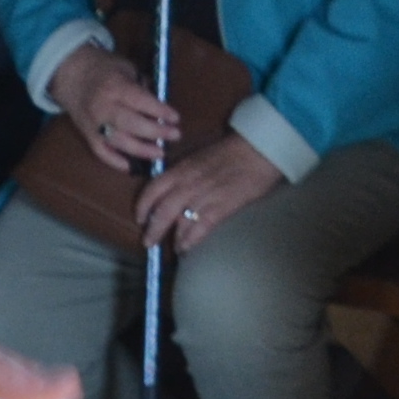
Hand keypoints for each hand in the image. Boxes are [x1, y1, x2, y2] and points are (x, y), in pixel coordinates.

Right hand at [51, 43, 179, 174]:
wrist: (70, 74)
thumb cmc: (103, 68)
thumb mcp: (126, 67)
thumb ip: (142, 85)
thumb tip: (161, 103)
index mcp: (115, 86)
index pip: (140, 100)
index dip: (159, 111)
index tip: (176, 118)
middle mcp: (103, 107)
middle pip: (131, 124)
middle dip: (155, 132)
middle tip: (175, 135)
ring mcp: (94, 124)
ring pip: (118, 141)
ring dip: (141, 150)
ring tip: (160, 153)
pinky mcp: (87, 135)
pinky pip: (101, 152)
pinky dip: (116, 162)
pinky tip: (133, 167)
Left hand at [137, 131, 285, 250]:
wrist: (258, 150)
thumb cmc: (232, 151)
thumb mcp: (200, 157)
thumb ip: (185, 173)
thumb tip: (174, 190)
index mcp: (181, 168)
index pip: (153, 189)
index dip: (143, 206)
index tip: (140, 218)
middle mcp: (187, 183)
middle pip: (162, 211)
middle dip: (153, 229)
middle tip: (148, 242)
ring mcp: (203, 196)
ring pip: (178, 222)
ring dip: (173, 238)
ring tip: (174, 248)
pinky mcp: (220, 207)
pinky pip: (199, 228)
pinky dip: (190, 240)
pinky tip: (187, 248)